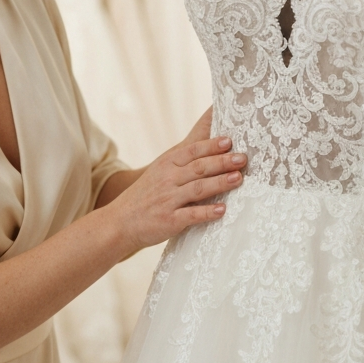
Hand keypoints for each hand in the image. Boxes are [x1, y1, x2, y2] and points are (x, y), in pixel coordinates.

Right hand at [112, 119, 245, 253]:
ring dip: (220, 183)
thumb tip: (213, 151)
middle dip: (222, 162)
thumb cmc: (146, 195)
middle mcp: (167, 179)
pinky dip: (207, 212)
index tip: (229, 141)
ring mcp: (168, 200)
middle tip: (242, 158)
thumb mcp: (160, 172)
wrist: (121, 221)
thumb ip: (183, 162)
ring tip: (239, 178)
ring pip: (198, 188)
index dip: (211, 145)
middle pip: (199, 167)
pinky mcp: (169, 220)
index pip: (192, 151)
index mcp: (166, 164)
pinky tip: (222, 210)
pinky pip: (191, 215)